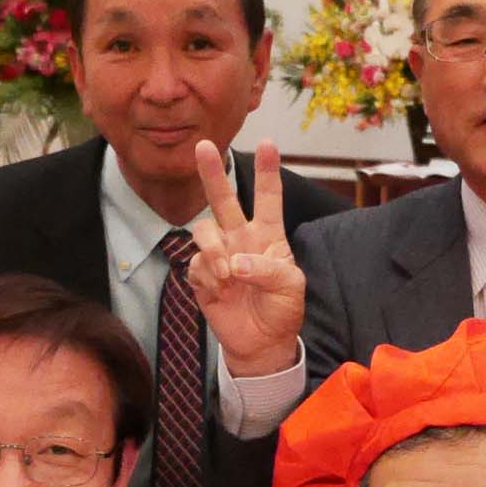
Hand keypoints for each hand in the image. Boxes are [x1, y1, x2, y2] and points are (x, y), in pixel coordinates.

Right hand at [186, 140, 304, 377]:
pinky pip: (195, 264)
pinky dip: (207, 276)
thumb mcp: (290, 287)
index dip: (268, 171)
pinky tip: (221, 291)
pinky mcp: (202, 276)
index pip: (268, 198)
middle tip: (203, 146)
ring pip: (204, 230)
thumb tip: (235, 263)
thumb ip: (268, 269)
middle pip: (223, 200)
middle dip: (213, 173)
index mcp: (268, 235)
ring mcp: (219, 256)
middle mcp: (241, 238)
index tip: (268, 144)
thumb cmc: (282, 309)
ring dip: (212, 249)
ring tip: (226, 274)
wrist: (262, 343)